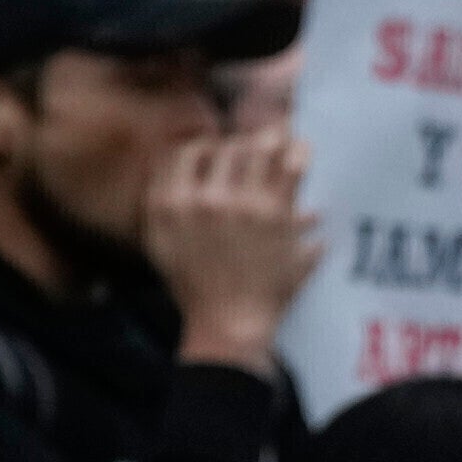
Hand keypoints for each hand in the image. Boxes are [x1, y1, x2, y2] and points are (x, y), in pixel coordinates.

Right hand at [144, 126, 321, 365]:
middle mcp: (204, 199)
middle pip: (227, 146)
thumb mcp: (159, 244)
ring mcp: (242, 205)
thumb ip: (161, 204)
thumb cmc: (194, 287)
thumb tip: (174, 167)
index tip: (220, 155)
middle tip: (255, 151)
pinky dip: (299, 155)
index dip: (207, 147)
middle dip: (243, 146)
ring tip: (283, 140)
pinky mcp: (277, 217)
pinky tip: (302, 152)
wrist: (227, 322)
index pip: (187, 151)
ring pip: (261, 147)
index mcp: (170, 205)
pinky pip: (292, 168)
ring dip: (274, 140)